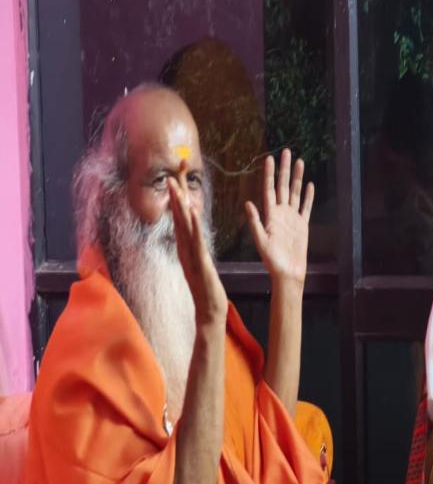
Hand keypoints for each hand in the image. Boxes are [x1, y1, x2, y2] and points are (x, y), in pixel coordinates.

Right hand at [168, 165, 226, 322]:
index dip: (178, 197)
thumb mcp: (200, 262)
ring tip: (177, 186)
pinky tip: (194, 213)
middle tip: (172, 172)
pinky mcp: (200, 264)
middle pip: (179, 217)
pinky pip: (196, 242)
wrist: (209, 310)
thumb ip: (194, 247)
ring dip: (180, 206)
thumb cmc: (206, 288)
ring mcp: (191, 255)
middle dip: (176, 194)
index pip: (181, 217)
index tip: (177, 177)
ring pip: (184, 227)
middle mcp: (185, 248)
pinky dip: (194, 227)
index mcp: (186, 246)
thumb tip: (192, 232)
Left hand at [245, 149, 314, 287]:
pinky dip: (308, 196)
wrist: (287, 273)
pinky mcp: (302, 225)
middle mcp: (281, 213)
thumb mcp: (261, 241)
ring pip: (295, 193)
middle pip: (283, 186)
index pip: (269, 189)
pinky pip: (305, 207)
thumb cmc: (272, 260)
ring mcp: (292, 218)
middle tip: (286, 152)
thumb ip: (255, 222)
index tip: (269, 158)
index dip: (269, 174)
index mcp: (270, 215)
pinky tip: (309, 185)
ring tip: (300, 162)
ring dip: (297, 178)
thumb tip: (248, 203)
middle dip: (285, 169)